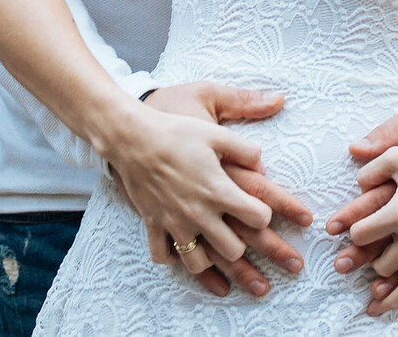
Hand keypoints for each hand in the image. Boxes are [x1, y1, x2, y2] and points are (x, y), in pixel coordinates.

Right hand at [101, 96, 272, 279]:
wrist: (133, 137)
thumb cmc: (177, 132)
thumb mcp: (217, 134)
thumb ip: (246, 150)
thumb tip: (262, 166)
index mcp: (218, 190)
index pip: (258, 219)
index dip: (263, 214)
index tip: (257, 207)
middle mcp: (198, 213)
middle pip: (233, 250)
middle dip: (241, 242)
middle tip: (234, 226)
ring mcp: (174, 223)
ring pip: (198, 263)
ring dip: (208, 256)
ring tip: (210, 240)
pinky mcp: (153, 225)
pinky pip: (162, 257)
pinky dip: (172, 256)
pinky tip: (180, 245)